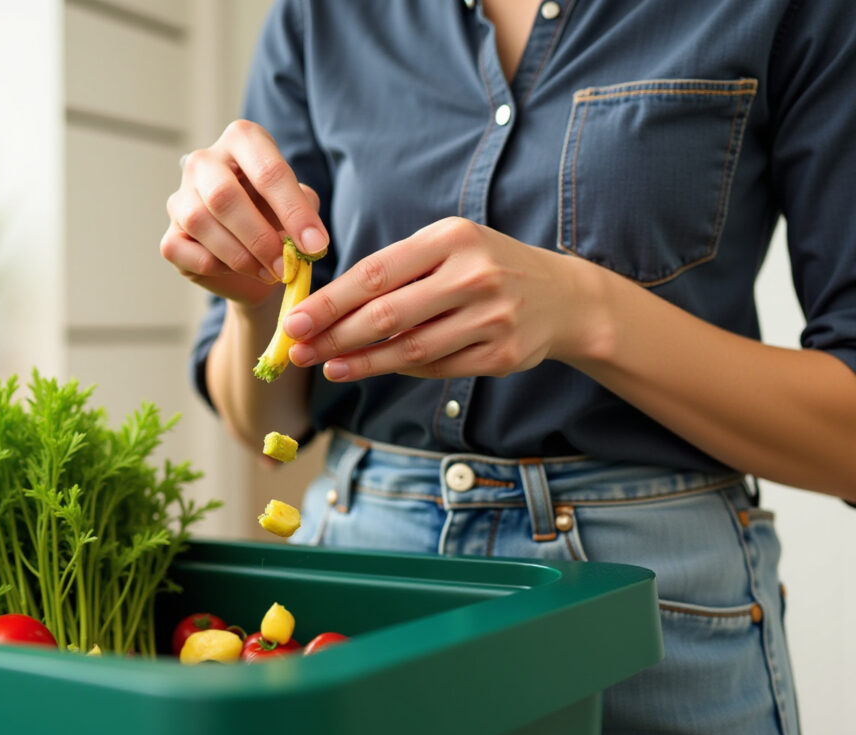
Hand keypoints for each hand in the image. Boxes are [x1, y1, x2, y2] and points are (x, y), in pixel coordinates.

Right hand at [159, 120, 329, 306]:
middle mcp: (204, 161)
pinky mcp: (169, 235)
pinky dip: (216, 266)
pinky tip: (237, 270)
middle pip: (223, 195)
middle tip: (286, 265)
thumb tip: (302, 236)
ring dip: (239, 256)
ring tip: (268, 272)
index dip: (293, 211)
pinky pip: (184, 250)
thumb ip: (304, 211)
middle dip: (260, 237)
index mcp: (242, 140)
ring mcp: (181, 197)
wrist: (255, 262)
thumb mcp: (301, 208)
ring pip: (200, 222)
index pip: (267, 170)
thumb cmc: (277, 220)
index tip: (316, 244)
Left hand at [282, 217, 601, 380]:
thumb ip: (395, 269)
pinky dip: (399, 370)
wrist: (564, 297)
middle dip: (334, 335)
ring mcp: (491, 317)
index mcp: (452, 238)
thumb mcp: (447, 247)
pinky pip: (436, 368)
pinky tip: (370, 369)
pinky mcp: (501, 354)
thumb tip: (326, 305)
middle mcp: (474, 275)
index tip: (295, 319)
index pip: (376, 272)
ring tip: (327, 366)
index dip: (330, 301)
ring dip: (361, 362)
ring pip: (409, 349)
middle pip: (387, 315)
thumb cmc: (485, 267)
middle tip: (298, 350)